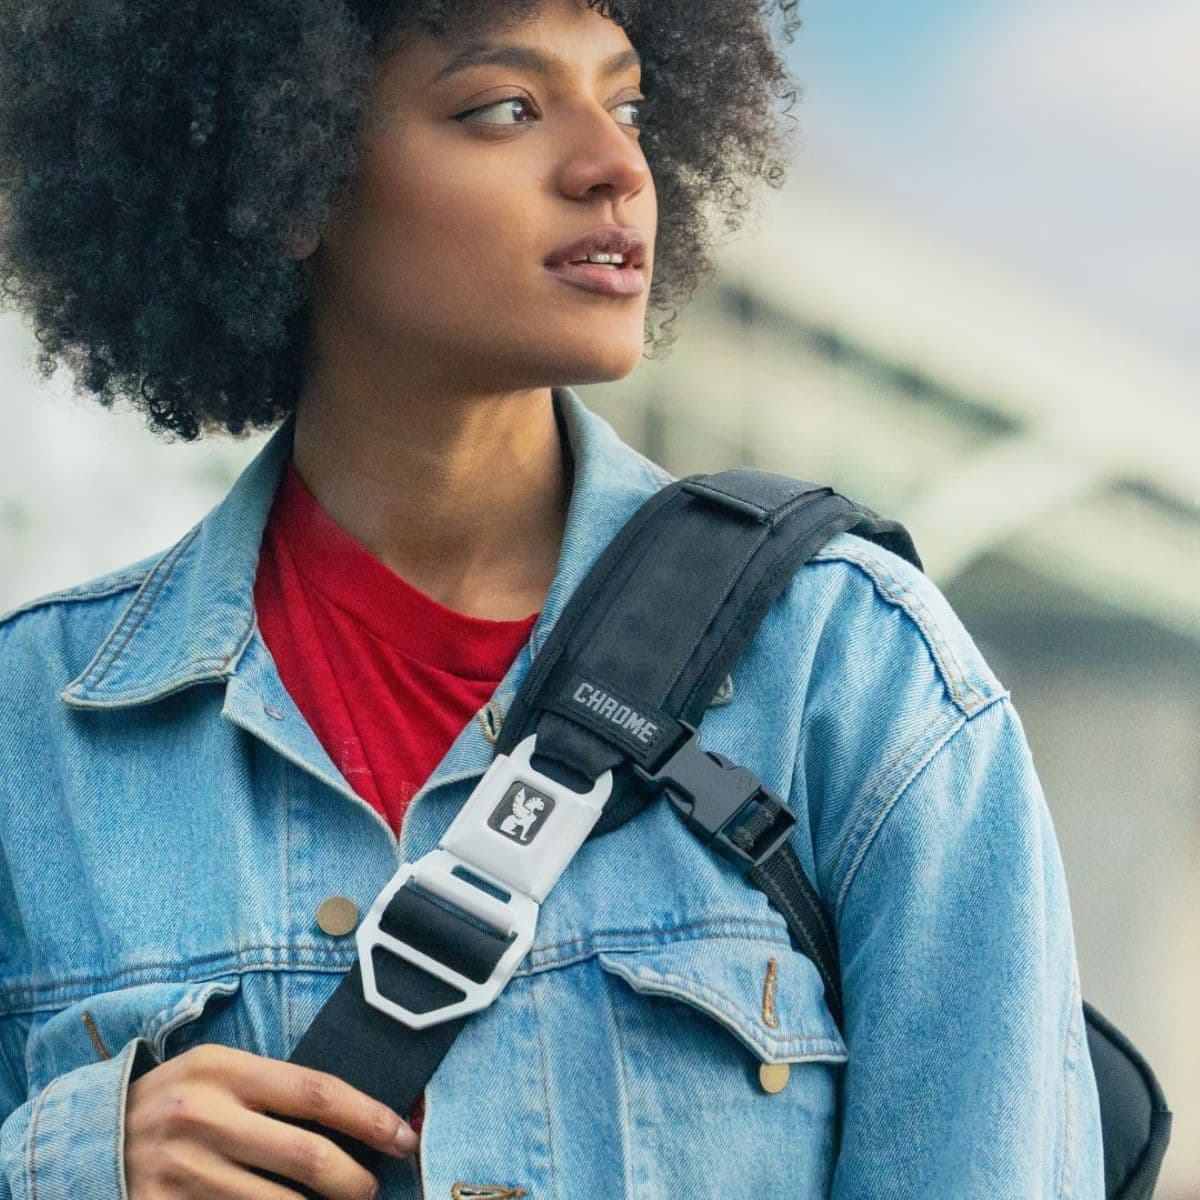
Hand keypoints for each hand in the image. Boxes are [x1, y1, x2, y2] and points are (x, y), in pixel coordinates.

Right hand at [124, 1043, 418, 1198]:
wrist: (87, 1139)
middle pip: (307, 1156)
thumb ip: (275, 1091)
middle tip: (372, 1188)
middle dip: (355, 1180)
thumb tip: (355, 1118)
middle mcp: (203, 1117)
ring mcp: (181, 1171)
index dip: (369, 1117)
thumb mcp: (219, 1074)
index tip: (403, 1137)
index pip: (317, 1092)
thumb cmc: (177, 1101)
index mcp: (225, 1070)